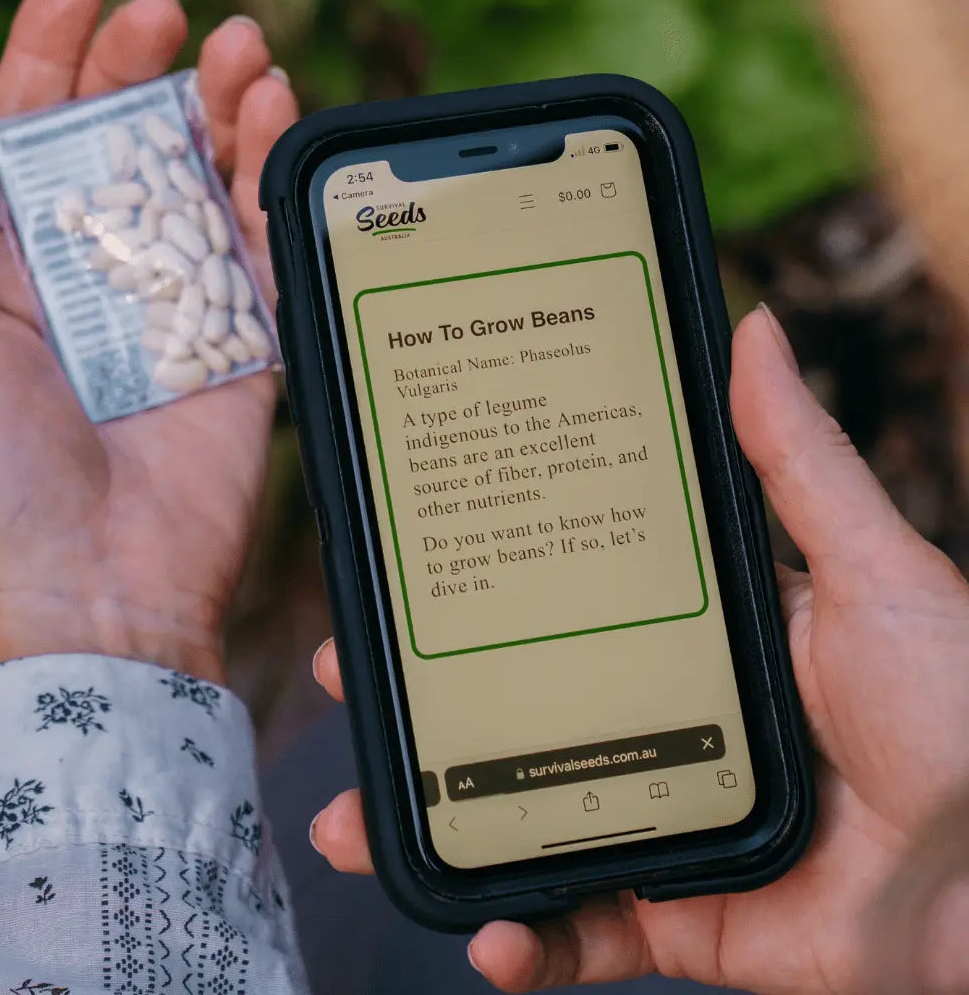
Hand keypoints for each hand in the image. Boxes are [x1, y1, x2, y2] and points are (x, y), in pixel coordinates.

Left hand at [0, 0, 297, 687]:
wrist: (90, 593)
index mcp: (11, 267)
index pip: (29, 132)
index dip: (50, 49)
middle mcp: (93, 273)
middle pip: (121, 139)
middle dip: (139, 64)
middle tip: (167, 10)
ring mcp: (173, 302)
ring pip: (200, 175)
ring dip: (220, 101)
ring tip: (240, 44)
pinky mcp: (242, 336)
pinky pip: (260, 237)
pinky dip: (269, 172)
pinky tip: (276, 112)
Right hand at [310, 305, 968, 993]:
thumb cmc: (960, 707)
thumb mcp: (869, 566)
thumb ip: (797, 459)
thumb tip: (750, 328)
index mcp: (692, 641)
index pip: (558, 609)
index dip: (475, 598)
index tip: (403, 577)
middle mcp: (666, 726)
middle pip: (518, 716)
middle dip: (424, 713)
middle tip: (353, 691)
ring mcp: (666, 821)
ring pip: (523, 825)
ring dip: (439, 831)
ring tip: (359, 824)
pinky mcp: (685, 915)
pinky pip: (585, 932)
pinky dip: (527, 941)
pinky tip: (488, 934)